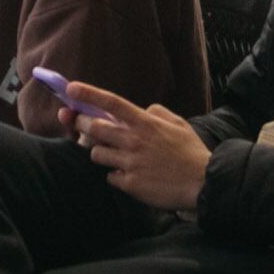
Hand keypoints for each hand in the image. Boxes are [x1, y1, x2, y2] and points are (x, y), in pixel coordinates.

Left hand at [67, 82, 208, 211]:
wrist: (203, 184)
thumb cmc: (191, 153)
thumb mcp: (179, 124)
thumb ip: (157, 112)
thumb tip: (142, 110)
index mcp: (146, 123)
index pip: (112, 103)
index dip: (89, 94)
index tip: (71, 89)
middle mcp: (134, 140)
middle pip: (93, 128)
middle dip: (81, 124)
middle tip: (81, 124)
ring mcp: (130, 163)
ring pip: (96, 153)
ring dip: (100, 152)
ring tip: (116, 155)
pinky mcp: (130, 184)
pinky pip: (110, 176)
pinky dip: (116, 175)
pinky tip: (131, 176)